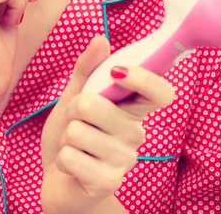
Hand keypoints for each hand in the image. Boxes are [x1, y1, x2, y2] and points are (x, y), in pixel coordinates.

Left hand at [40, 36, 175, 213]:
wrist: (59, 178)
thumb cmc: (73, 133)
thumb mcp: (75, 95)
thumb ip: (88, 68)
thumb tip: (102, 38)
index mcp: (133, 108)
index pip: (160, 92)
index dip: (142, 78)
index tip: (116, 71)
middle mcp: (136, 133)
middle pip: (95, 104)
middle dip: (73, 110)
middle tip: (78, 121)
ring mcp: (124, 159)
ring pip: (78, 131)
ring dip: (67, 136)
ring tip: (75, 145)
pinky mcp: (109, 182)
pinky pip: (71, 157)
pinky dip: (63, 159)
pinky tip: (72, 166)